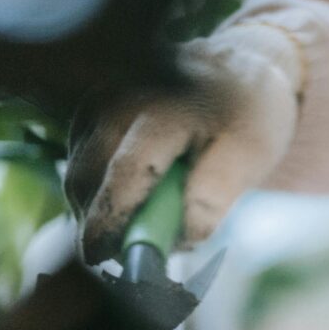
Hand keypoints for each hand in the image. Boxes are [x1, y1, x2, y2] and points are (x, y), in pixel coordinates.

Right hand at [64, 23, 304, 263]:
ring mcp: (101, 96)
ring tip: (120, 236)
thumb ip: (216, 194)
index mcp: (165, 108)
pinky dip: (92, 187)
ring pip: (77, 166)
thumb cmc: (248, 117)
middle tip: (110, 260)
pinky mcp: (91, 104)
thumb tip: (181, 239)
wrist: (240, 68)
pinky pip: (78, 154)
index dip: (111, 221)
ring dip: (90, 207)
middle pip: (89, 172)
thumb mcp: (251, 156)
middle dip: (93, 222)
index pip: (127, 173)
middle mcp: (121, 96)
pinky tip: (117, 207)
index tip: (102, 259)